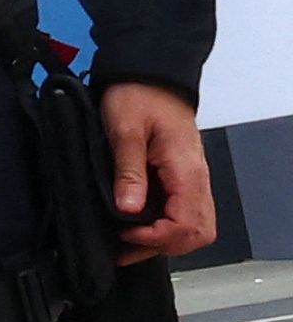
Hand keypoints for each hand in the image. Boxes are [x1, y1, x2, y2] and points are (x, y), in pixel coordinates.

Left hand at [101, 81, 216, 265]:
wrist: (151, 75)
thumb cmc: (138, 96)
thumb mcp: (125, 130)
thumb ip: (129, 171)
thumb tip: (129, 210)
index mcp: (186, 172)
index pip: (185, 225)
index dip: (155, 237)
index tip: (125, 233)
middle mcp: (196, 181)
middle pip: (196, 234)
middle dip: (162, 246)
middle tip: (125, 245)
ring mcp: (192, 180)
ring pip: (194, 227)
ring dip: (165, 240)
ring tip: (128, 241)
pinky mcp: (183, 178)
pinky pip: (184, 212)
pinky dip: (165, 226)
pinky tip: (138, 225)